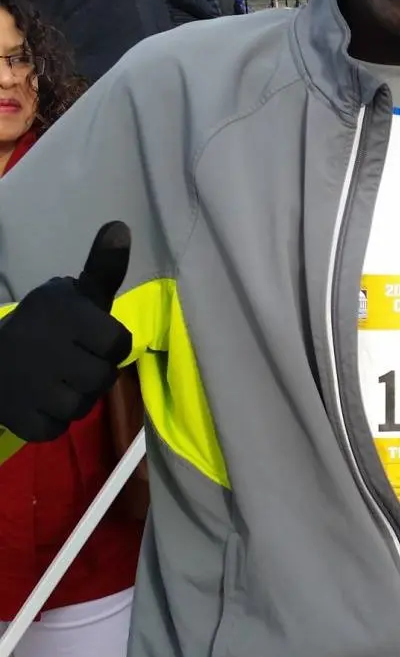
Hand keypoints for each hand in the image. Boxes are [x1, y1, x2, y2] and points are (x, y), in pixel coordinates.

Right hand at [0, 224, 132, 441]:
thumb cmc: (41, 325)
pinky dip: (51, 420)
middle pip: (103, 379)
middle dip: (93, 374)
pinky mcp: (20, 418)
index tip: (91, 338)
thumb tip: (122, 227)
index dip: (110, 344)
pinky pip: (56, 429)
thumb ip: (102, 269)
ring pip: (82, 407)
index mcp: (64, 316)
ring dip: (74, 398)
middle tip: (71, 362)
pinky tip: (38, 400)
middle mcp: (47, 349)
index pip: (118, 342)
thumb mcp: (72, 295)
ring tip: (54, 380)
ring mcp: (31, 387)